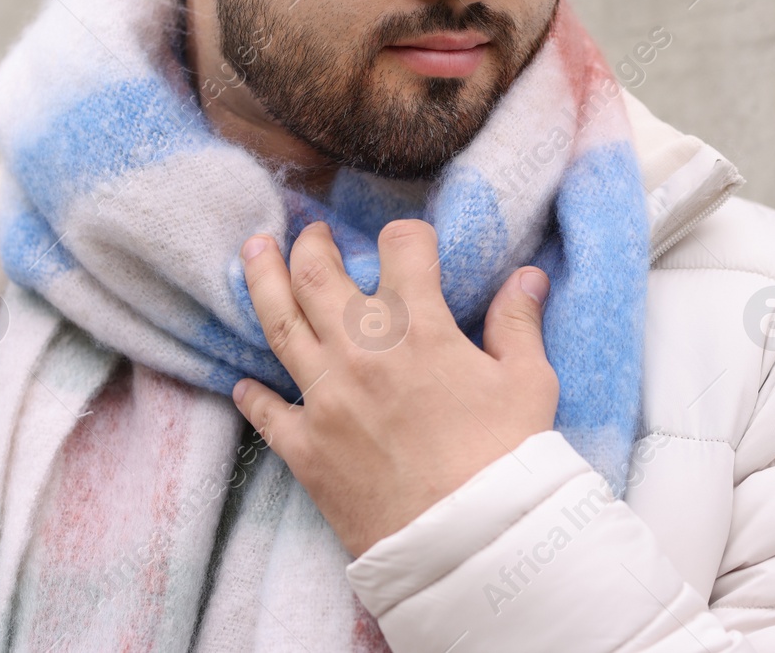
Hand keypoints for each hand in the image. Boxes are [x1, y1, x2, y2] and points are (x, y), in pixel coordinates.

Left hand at [231, 219, 558, 557]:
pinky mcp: (305, 449)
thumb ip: (518, 323)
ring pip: (280, 324)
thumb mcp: (529, 382)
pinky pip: (266, 411)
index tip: (409, 241)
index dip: (408, 236)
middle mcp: (362, 352)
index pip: (403, 249)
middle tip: (311, 233)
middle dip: (312, 244)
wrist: (470, 541)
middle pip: (319, 275)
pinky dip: (253, 393)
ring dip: (263, 281)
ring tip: (254, 253)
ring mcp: (326, 399)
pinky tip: (246, 381)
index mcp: (420, 329)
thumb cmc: (507, 459)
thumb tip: (528, 276)